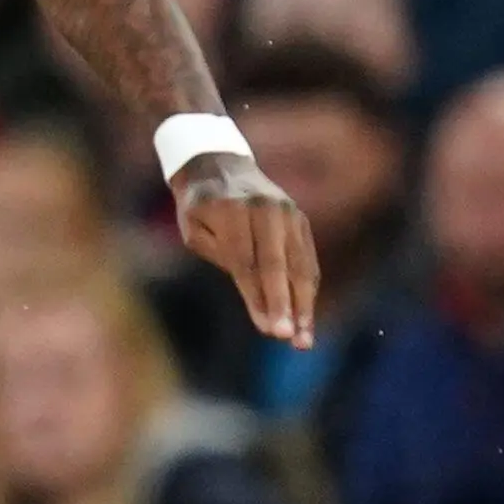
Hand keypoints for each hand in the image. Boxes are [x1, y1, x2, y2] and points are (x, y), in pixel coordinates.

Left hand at [173, 152, 318, 346]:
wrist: (219, 164)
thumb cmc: (199, 206)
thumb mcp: (195, 229)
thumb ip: (222, 258)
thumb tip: (256, 295)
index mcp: (231, 210)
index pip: (246, 263)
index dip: (256, 298)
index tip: (266, 329)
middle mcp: (265, 209)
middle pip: (278, 265)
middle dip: (284, 304)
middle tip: (287, 338)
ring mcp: (288, 213)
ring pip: (299, 264)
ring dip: (303, 305)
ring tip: (303, 339)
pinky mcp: (301, 219)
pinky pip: (307, 259)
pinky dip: (308, 289)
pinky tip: (306, 317)